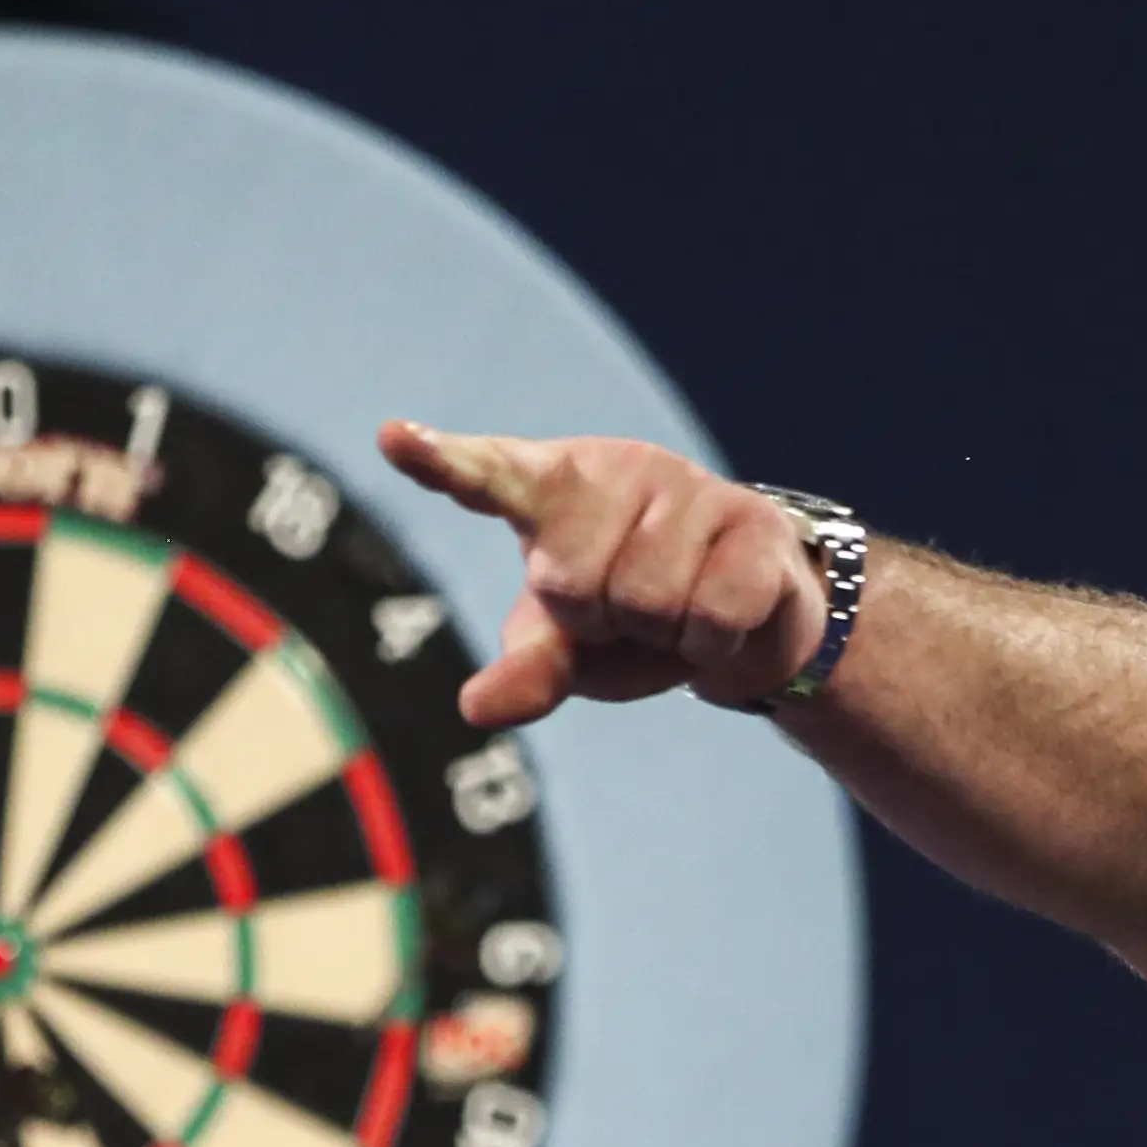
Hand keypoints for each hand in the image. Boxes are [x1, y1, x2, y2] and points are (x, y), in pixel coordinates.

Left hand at [377, 423, 826, 726]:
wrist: (751, 622)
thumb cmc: (635, 623)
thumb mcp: (571, 651)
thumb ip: (527, 670)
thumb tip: (478, 707)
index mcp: (552, 490)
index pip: (487, 474)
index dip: (441, 461)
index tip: (393, 439)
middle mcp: (615, 471)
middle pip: (571, 581)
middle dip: (600, 621)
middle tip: (628, 611)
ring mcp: (687, 487)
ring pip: (646, 598)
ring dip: (662, 631)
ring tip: (677, 609)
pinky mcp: (753, 520)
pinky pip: (712, 610)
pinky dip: (710, 643)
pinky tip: (721, 618)